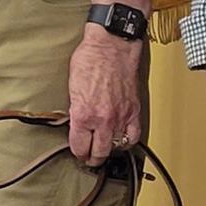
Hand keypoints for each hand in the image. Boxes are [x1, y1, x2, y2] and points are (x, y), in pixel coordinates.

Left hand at [66, 27, 143, 165]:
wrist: (112, 46)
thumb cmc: (90, 60)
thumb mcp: (72, 88)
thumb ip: (76, 110)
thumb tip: (77, 125)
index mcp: (83, 114)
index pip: (79, 147)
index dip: (77, 152)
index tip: (78, 152)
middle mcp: (103, 119)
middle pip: (98, 153)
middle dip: (92, 159)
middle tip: (89, 158)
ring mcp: (120, 117)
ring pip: (116, 148)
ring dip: (108, 150)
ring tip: (103, 149)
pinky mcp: (134, 111)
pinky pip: (133, 136)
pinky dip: (127, 141)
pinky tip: (121, 140)